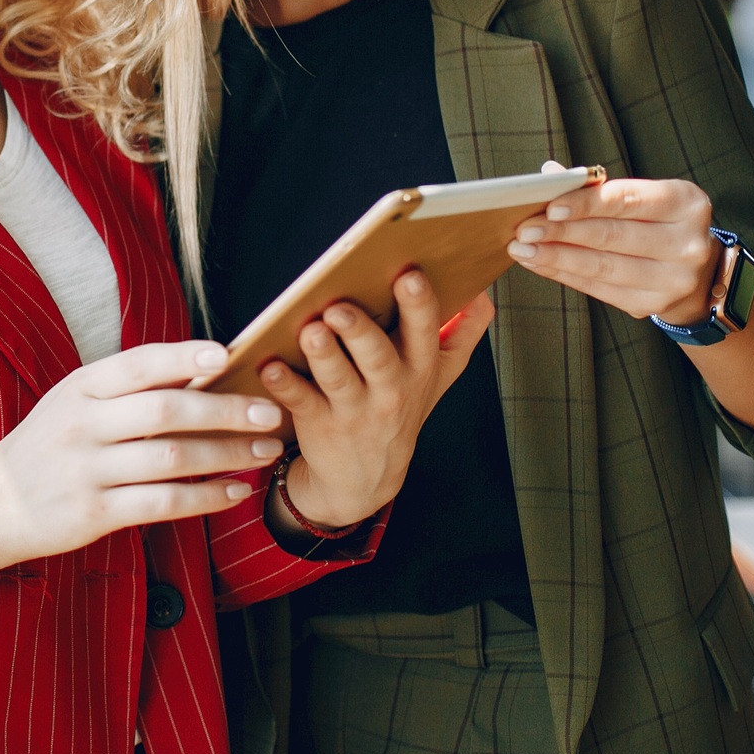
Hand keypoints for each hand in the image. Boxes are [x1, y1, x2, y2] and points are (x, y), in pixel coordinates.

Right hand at [0, 341, 285, 575]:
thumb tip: (199, 372)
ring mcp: (87, 471)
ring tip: (264, 451)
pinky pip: (163, 503)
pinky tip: (234, 491)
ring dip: (227, 454)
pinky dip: (205, 497)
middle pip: (166, 412)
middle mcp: (83, 425)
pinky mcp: (95, 513)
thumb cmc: (46, 447)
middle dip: (226, 411)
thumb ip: (126, 391)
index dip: (185, 357)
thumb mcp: (72, 405)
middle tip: (270, 412)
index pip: (139, 365)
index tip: (229, 355)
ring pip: (172, 459)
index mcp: (80, 388)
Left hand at [260, 272, 492, 529]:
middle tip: (340, 308)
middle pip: (379, 356)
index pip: (425, 333)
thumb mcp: (439, 376)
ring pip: (339, 379)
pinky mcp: (320, 424)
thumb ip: (463, 333)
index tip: (409, 275)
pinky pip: (301, 402)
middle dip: (361, 331)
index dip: (419, 305)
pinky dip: (284, 385)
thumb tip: (483, 292)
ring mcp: (354, 410)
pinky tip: (270, 366)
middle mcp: (390, 390)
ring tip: (310, 330)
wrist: (367, 479)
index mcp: (419, 368)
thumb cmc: (399, 409)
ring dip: (324, 354)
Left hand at [507, 171, 717, 321]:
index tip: (549, 207)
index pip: (627, 200)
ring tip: (523, 249)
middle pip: (612, 236)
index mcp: (686, 204)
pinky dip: (564, 275)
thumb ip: (597, 187)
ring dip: (555, 257)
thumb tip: (551, 175)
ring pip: (603, 267)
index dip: (586, 204)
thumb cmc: (655, 222)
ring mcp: (675, 279)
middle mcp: (688, 243)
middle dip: (561, 232)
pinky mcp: (653, 304)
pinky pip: (598, 289)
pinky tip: (538, 264)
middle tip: (524, 230)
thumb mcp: (640, 197)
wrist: (694, 270)